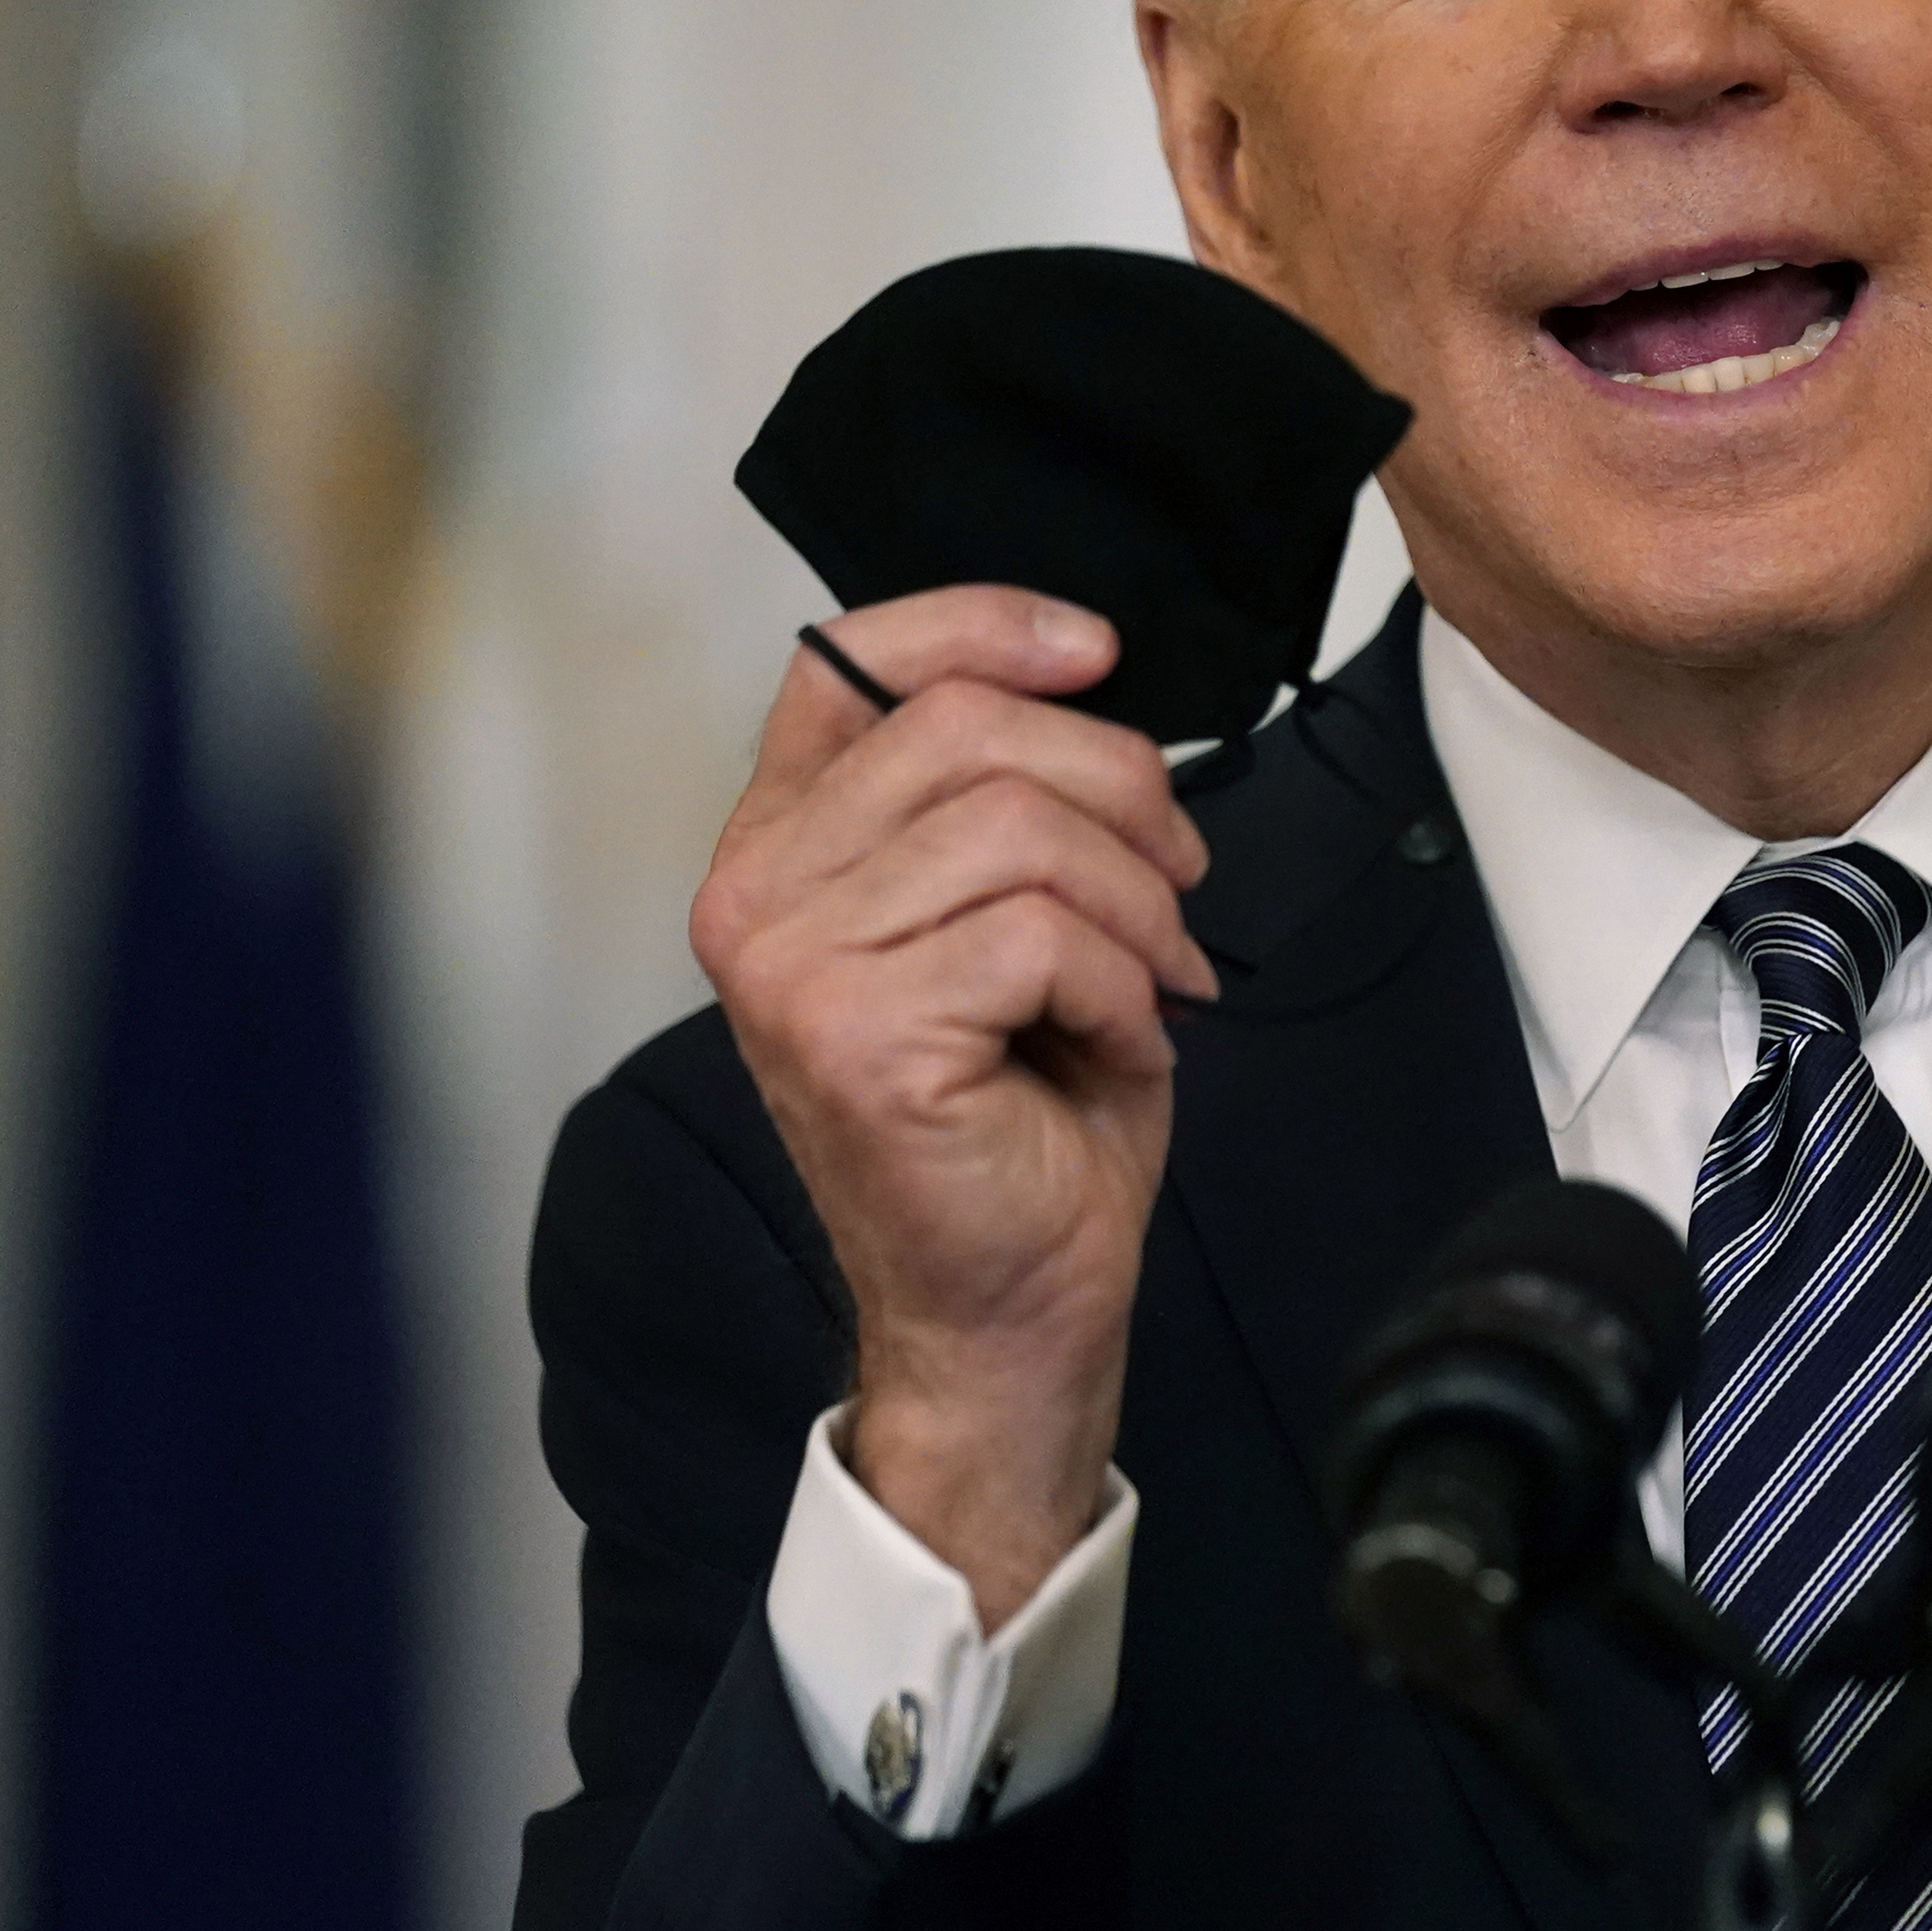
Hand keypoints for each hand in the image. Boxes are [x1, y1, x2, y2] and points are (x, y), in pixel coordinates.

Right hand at [688, 586, 1216, 1623]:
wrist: (1015, 1304)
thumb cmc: (1023, 1115)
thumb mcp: (1009, 914)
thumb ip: (997, 794)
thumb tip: (1086, 678)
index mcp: (780, 848)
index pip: (845, 661)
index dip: (982, 626)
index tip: (1099, 653)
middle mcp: (754, 897)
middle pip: (966, 729)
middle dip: (1119, 791)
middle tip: (1177, 887)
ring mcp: (791, 969)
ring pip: (1018, 829)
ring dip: (1136, 903)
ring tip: (1155, 977)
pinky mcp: (857, 1035)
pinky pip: (1041, 935)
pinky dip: (1123, 983)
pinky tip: (1119, 1041)